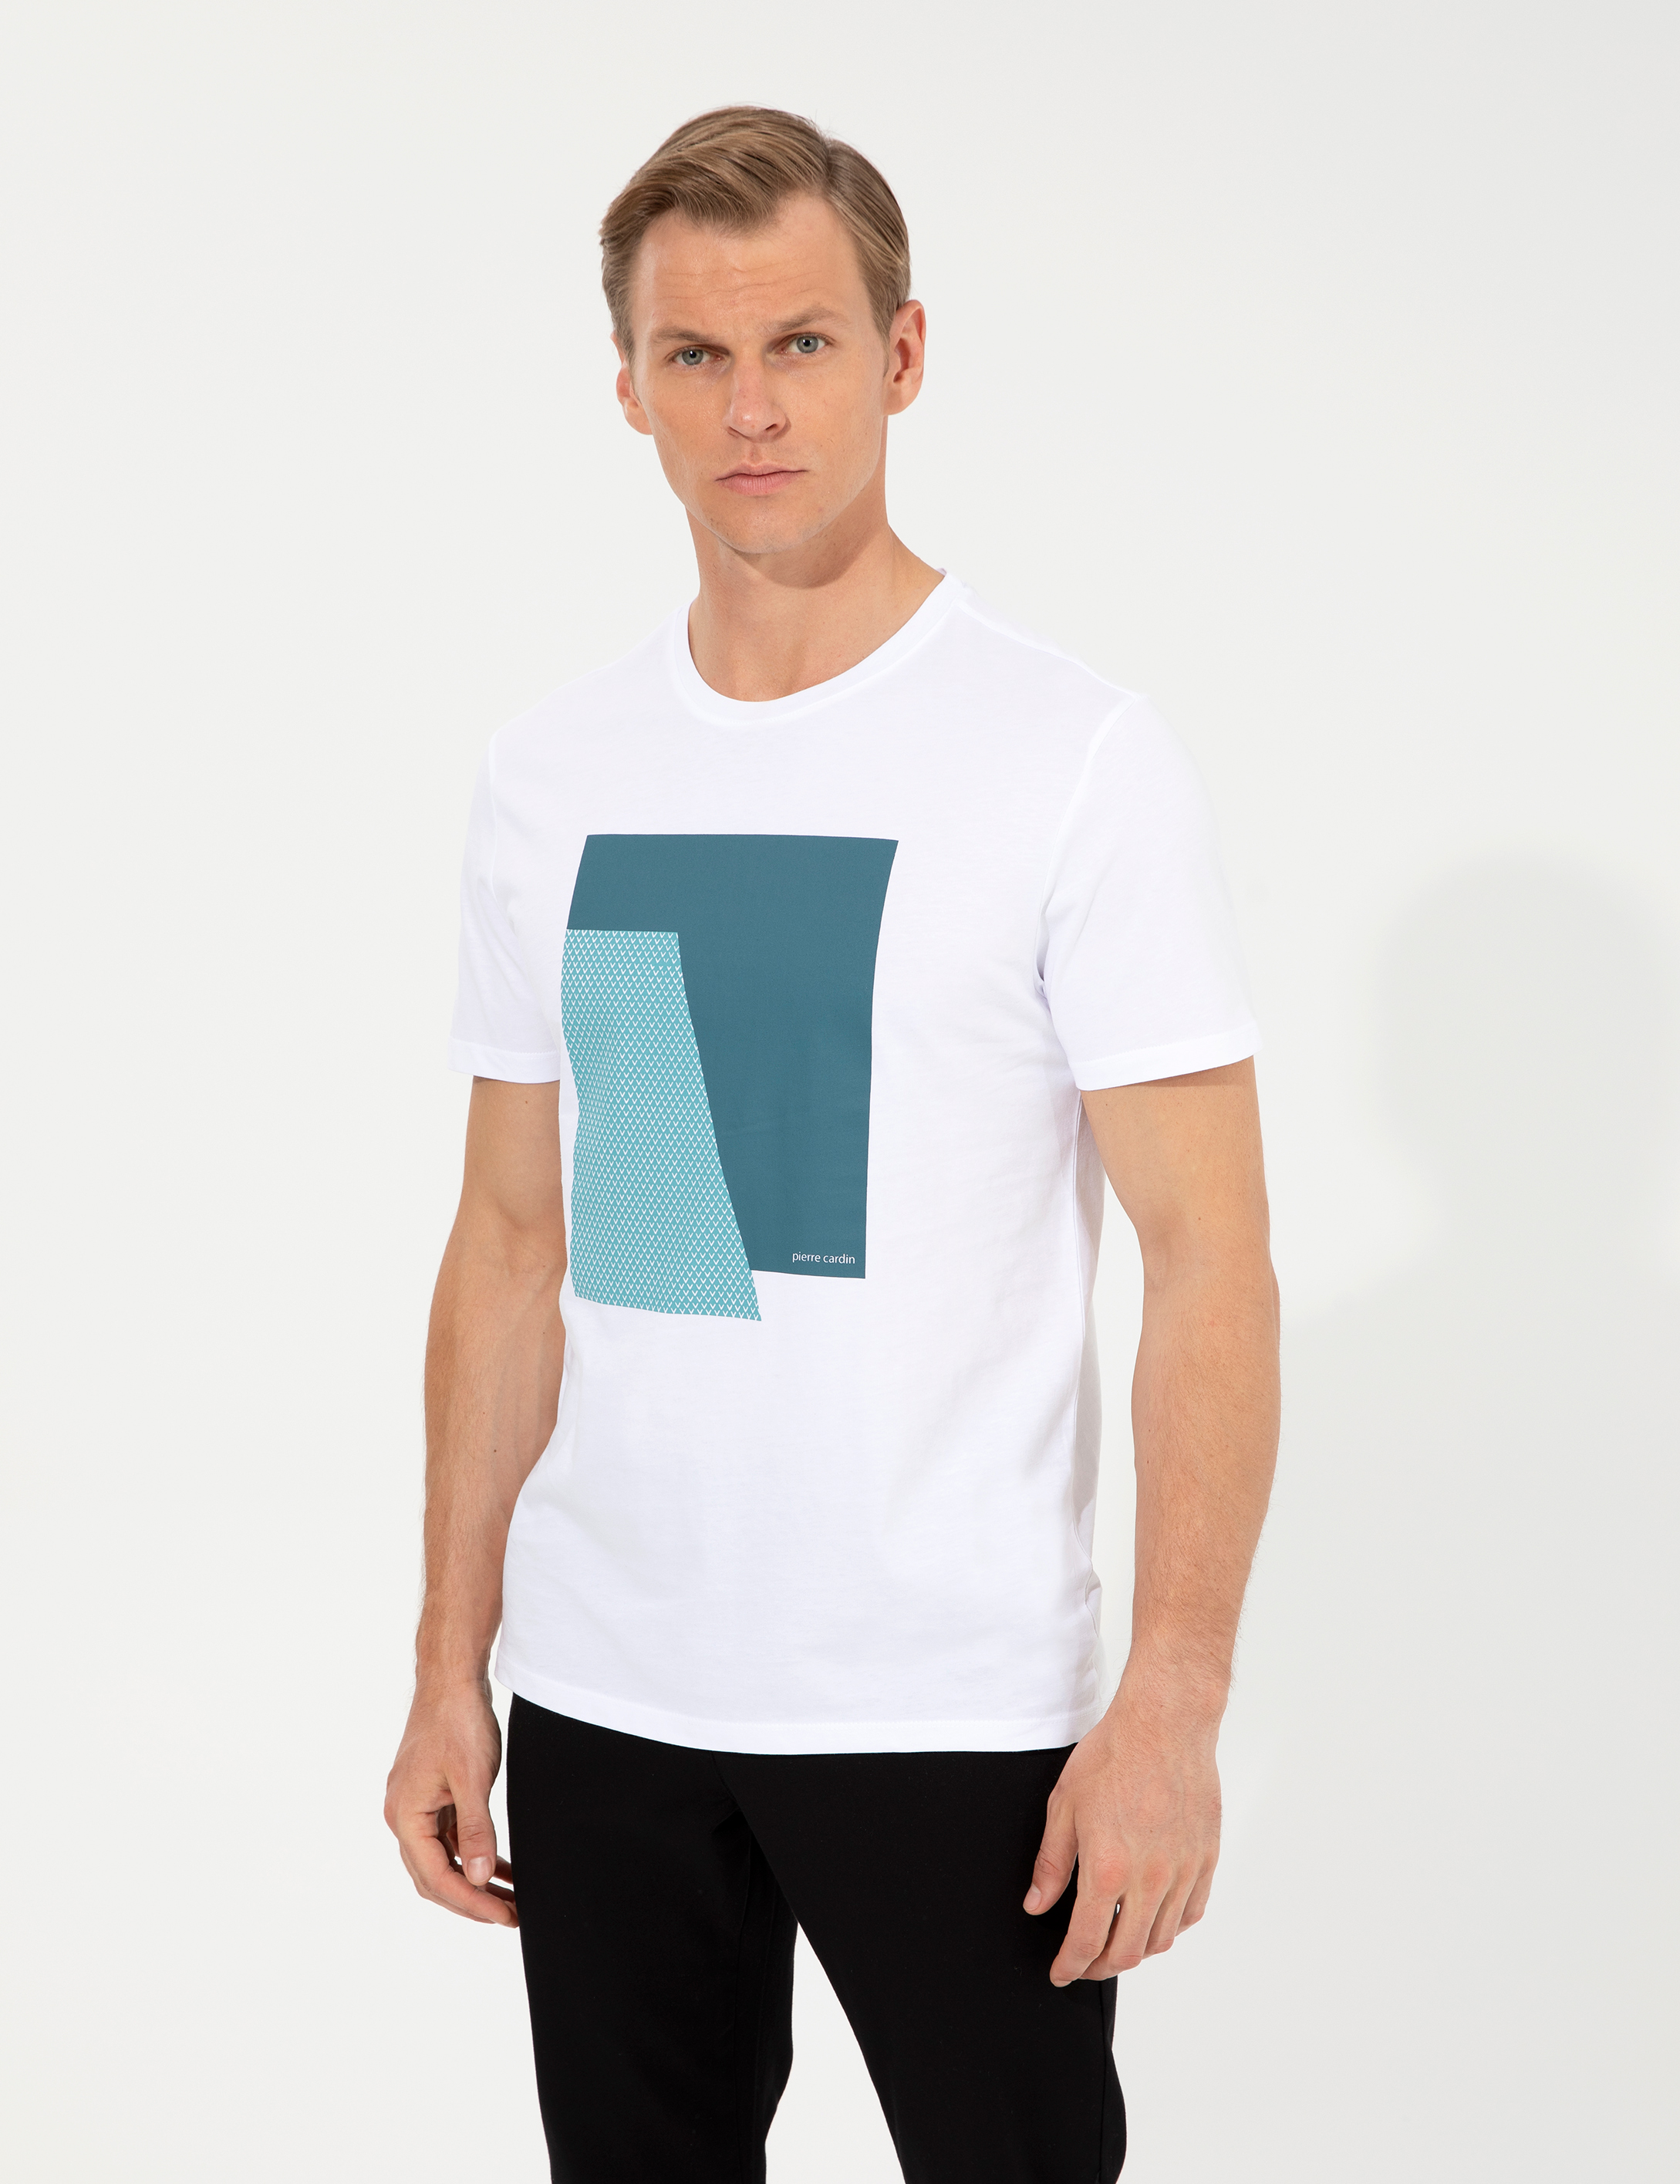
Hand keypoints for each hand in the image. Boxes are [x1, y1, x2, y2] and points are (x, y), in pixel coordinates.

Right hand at [384, 1680, 517, 1927]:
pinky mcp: (431, 1797)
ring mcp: (415, 1807)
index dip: (470, 1902)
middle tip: (511, 1915)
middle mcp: (402, 1816)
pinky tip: (501, 1867)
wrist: (451, 1679)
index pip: (436, 1877)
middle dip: (472, 1900)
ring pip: (443, 1860)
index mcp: (404, 1816)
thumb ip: (475, 1830)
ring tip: (511, 1899)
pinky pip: (450, 1838)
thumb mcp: (472, 1778)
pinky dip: (473, 1854)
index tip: (504, 1916)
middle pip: (434, 1877)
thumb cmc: (458, 1721)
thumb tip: (477, 1877)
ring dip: (474, 1880)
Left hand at [1023, 1682, 1220, 1983]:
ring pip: (1161, 1939)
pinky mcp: (1205, 1859)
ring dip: (1135, 1951)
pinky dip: (1170, 1927)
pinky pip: (1190, 1913)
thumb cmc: (1113, 1756)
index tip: (1062, 1972)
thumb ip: (1051, 1863)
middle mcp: (1149, 1880)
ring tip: (1115, 1942)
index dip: (1070, 1966)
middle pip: (1126, 1952)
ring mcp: (1182, 1872)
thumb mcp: (1064, 1807)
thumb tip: (1037, 1903)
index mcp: (1108, 1870)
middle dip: (1099, 1967)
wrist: (1164, 1725)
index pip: (1086, 1941)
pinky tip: (1153, 1918)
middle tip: (1084, 1964)